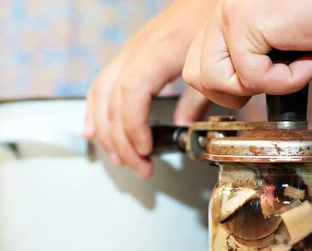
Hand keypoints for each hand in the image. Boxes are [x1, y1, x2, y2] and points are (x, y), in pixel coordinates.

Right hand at [85, 0, 213, 178]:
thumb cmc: (217, 22)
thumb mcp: (215, 62)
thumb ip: (199, 97)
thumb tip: (183, 126)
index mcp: (159, 51)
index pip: (131, 93)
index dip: (132, 126)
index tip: (146, 150)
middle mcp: (138, 50)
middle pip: (112, 99)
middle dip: (121, 139)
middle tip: (139, 166)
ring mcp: (131, 51)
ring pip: (101, 93)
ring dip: (105, 130)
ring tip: (118, 158)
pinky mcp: (131, 54)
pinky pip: (102, 83)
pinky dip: (95, 110)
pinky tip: (94, 130)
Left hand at [183, 0, 311, 108]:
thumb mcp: (295, 47)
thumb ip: (267, 62)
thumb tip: (263, 87)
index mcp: (234, 16)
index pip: (201, 64)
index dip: (228, 87)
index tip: (260, 89)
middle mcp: (226, 11)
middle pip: (196, 75)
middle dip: (236, 93)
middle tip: (278, 78)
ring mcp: (231, 12)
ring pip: (214, 80)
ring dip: (262, 86)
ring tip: (297, 65)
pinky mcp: (245, 19)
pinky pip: (252, 77)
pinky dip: (288, 81)